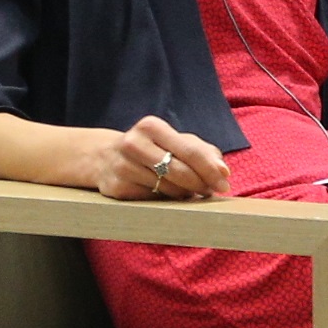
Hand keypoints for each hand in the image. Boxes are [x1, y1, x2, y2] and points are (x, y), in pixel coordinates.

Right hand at [93, 115, 228, 200]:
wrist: (103, 157)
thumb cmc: (150, 148)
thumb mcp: (173, 140)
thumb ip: (202, 151)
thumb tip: (224, 172)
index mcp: (152, 126)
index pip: (190, 150)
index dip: (210, 170)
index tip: (224, 184)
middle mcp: (134, 143)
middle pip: (179, 171)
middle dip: (200, 185)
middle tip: (209, 192)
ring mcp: (122, 166)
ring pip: (167, 189)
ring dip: (184, 194)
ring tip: (188, 192)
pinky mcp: (116, 187)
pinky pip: (151, 200)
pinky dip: (165, 201)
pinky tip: (167, 195)